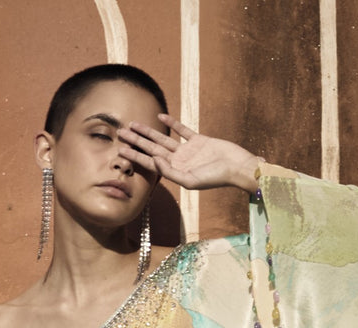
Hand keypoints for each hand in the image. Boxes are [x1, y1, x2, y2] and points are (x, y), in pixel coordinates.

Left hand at [118, 114, 258, 193]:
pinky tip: (160, 116)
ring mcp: (188, 151)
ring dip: (148, 131)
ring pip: (163, 139)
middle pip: (152, 149)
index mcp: (175, 172)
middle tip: (120, 133)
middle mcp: (179, 162)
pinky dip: (171, 123)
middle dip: (136, 142)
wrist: (237, 167)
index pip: (150, 163)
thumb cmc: (216, 178)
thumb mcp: (191, 180)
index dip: (135, 156)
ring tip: (133, 124)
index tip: (120, 150)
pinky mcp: (199, 140)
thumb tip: (154, 159)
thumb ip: (171, 172)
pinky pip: (181, 130)